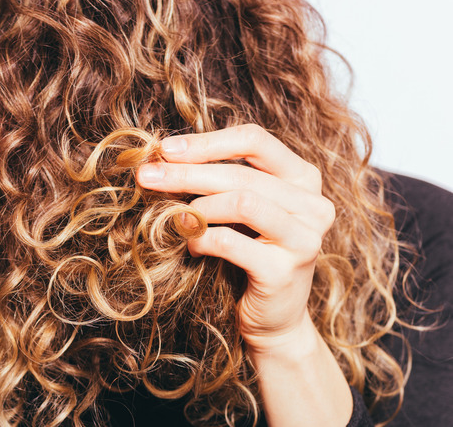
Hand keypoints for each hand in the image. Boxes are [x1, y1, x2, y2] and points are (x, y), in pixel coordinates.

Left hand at [136, 124, 335, 351]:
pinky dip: (201, 240)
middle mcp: (313, 204)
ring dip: (197, 208)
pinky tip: (191, 248)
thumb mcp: (238, 210)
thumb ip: (217, 180)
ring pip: (242, 201)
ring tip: (176, 219)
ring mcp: (305, 238)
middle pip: (241, 173)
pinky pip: (231, 242)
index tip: (165, 149)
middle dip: (186, 173)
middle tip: (146, 176)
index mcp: (302, 178)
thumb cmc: (248, 254)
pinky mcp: (285, 271)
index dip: (206, 142)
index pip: (255, 140)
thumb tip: (163, 156)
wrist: (272, 319)